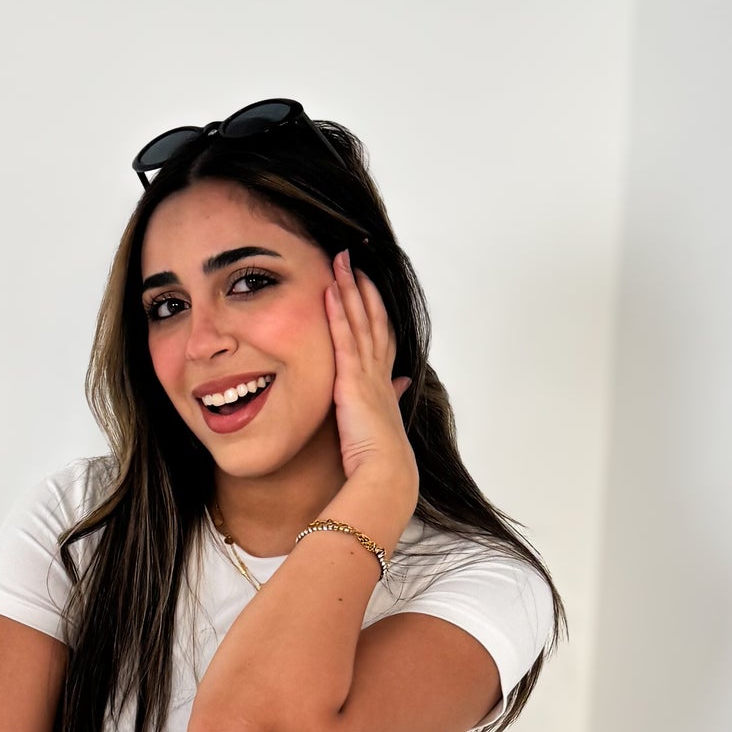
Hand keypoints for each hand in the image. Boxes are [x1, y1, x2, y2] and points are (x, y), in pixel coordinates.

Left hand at [325, 250, 417, 515]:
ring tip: (342, 261)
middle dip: (363, 287)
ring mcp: (366, 372)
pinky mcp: (351, 379)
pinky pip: (343, 338)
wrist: (385, 471)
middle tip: (354, 260)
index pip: (381, 335)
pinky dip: (337, 312)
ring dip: (351, 289)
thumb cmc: (382, 457)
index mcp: (384, 382)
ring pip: (360, 320)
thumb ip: (391, 397)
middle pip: (373, 318)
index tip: (368, 285)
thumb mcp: (384, 421)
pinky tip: (330, 290)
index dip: (376, 308)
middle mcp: (378, 371)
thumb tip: (401, 384)